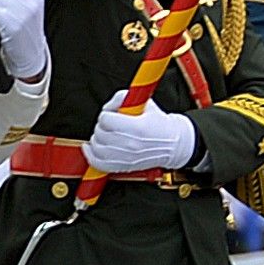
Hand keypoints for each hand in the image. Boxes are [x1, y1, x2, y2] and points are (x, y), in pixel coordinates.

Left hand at [85, 105, 199, 175]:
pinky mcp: (124, 166)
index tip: (111, 115)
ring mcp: (126, 157)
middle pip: (100, 133)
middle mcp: (130, 144)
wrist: (173, 144)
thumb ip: (122, 98)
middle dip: (102, 126)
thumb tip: (109, 105)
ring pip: (97, 148)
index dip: (106, 115)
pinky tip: (90, 148)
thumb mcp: (145, 103)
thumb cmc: (160, 125)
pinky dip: (91, 156)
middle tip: (109, 124)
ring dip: (97, 139)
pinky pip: (99, 164)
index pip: (106, 120)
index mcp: (137, 127)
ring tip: (104, 134)